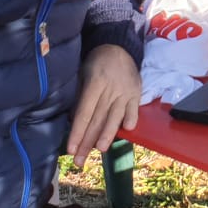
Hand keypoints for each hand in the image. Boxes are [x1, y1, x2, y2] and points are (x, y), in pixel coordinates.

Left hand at [67, 43, 141, 159]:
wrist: (119, 47)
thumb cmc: (96, 63)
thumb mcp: (82, 74)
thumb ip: (79, 96)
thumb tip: (72, 120)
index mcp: (95, 84)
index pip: (84, 113)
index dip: (77, 132)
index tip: (71, 149)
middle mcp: (110, 90)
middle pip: (98, 119)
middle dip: (88, 142)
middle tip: (80, 161)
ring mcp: (125, 92)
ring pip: (115, 117)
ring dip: (108, 135)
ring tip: (100, 150)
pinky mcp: (136, 93)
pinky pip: (133, 109)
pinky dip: (130, 120)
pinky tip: (126, 131)